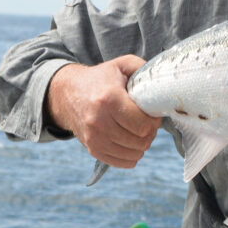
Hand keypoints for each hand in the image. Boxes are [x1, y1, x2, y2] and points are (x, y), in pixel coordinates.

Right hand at [45, 56, 161, 167]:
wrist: (66, 93)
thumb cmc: (100, 79)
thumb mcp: (121, 65)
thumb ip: (143, 68)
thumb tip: (161, 83)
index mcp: (109, 99)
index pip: (143, 124)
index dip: (155, 121)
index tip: (153, 114)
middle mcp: (99, 121)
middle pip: (141, 140)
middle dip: (151, 133)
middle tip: (148, 123)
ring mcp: (94, 138)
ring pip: (134, 153)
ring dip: (142, 144)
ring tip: (139, 131)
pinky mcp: (92, 149)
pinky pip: (122, 162)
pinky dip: (132, 155)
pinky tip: (131, 142)